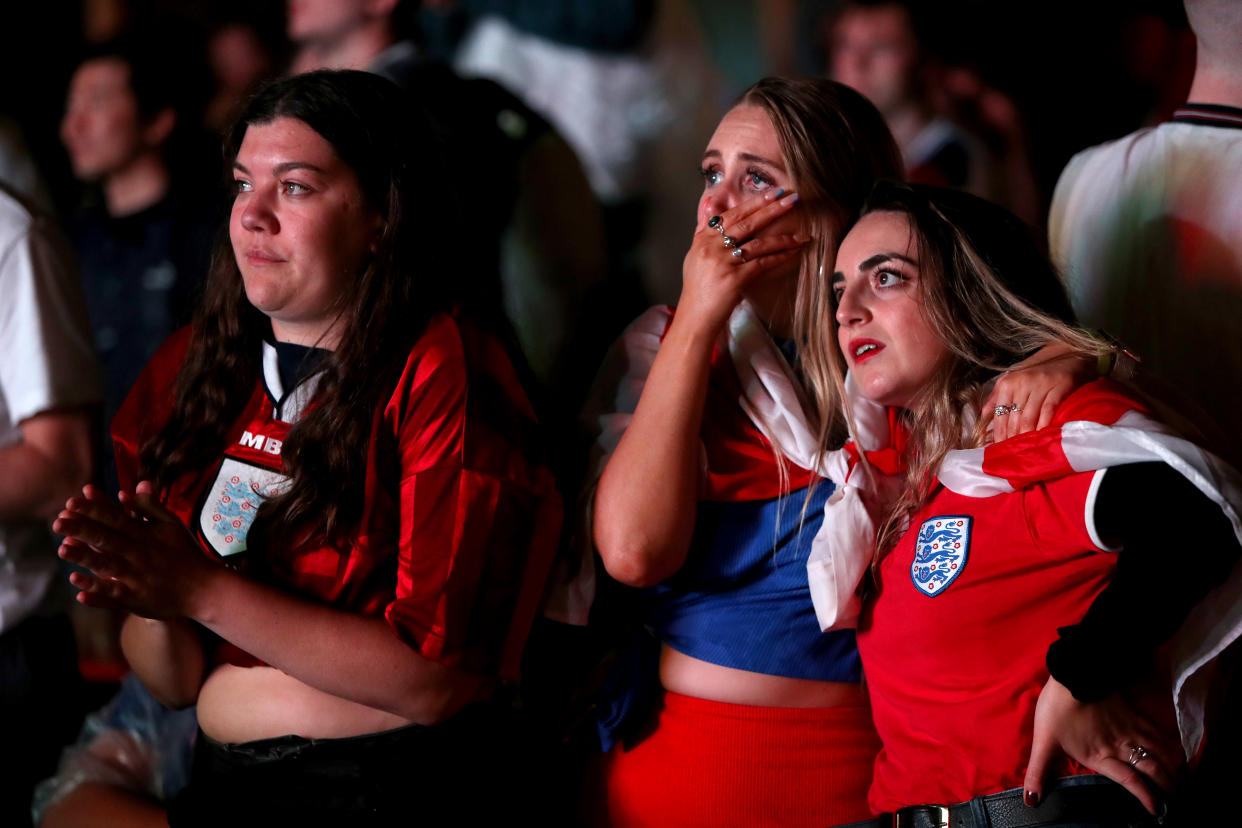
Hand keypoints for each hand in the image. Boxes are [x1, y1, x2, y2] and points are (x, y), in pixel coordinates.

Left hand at [55, 482, 218, 619]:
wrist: (204, 588)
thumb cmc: (186, 553)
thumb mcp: (172, 525)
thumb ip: (149, 507)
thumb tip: (127, 491)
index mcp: (146, 534)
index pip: (116, 518)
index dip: (94, 509)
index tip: (72, 501)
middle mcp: (139, 554)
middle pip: (107, 539)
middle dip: (82, 529)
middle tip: (58, 521)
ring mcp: (137, 577)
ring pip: (107, 566)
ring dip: (85, 558)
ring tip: (62, 550)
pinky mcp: (136, 599)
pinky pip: (114, 596)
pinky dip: (97, 592)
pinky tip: (78, 590)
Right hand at [678, 190, 806, 334]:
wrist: (694, 316)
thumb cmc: (697, 289)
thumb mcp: (694, 255)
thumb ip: (702, 230)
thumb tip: (708, 207)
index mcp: (703, 239)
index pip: (731, 214)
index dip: (753, 203)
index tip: (771, 193)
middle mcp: (712, 247)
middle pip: (746, 223)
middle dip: (771, 209)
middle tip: (791, 198)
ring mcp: (723, 262)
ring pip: (758, 243)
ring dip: (782, 237)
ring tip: (801, 233)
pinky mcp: (734, 278)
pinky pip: (762, 263)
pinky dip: (779, 257)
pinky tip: (793, 252)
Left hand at [983, 342, 1094, 441]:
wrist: (1065, 356)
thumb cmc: (1034, 374)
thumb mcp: (1011, 381)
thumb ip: (995, 399)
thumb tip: (982, 417)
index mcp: (1007, 384)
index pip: (1000, 415)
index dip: (999, 434)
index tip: (998, 449)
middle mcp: (1022, 384)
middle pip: (1014, 419)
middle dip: (1012, 439)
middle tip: (1013, 455)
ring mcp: (1041, 385)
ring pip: (1029, 417)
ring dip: (1027, 436)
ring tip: (1025, 450)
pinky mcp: (1059, 388)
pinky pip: (1049, 411)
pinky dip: (1044, 426)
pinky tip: (1042, 437)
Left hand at [1024, 677, 1179, 814]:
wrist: (1074, 674)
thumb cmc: (1057, 709)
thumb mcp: (1043, 743)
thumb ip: (1038, 772)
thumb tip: (1031, 801)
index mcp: (1100, 756)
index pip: (1130, 781)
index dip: (1146, 796)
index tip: (1158, 809)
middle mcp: (1120, 746)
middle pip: (1151, 769)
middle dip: (1168, 785)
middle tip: (1178, 798)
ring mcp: (1130, 729)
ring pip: (1158, 752)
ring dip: (1172, 768)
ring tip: (1181, 780)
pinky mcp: (1133, 714)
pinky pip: (1157, 733)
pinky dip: (1170, 745)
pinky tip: (1176, 751)